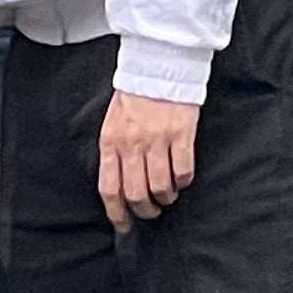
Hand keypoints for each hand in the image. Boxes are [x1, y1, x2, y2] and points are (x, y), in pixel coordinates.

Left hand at [97, 91, 199, 226]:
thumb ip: (114, 152)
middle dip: (145, 211)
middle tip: (151, 212)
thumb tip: (118, 185)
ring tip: (168, 195)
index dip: (116, 213)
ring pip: (160, 187)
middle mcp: (132, 144)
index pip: (109, 188)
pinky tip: (182, 178)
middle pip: (136, 194)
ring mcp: (157, 140)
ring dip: (165, 198)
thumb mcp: (113, 123)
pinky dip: (183, 181)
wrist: (157, 66)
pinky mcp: (181, 134)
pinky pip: (183, 171)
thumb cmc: (134, 96)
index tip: (124, 226)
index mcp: (111, 142)